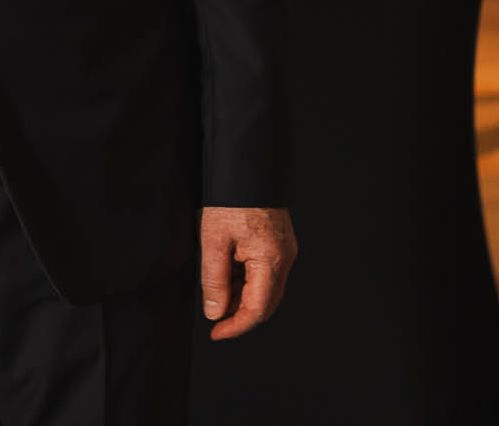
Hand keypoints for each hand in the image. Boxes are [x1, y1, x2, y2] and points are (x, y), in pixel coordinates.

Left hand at [200, 206, 296, 339]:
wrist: (246, 165)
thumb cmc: (230, 197)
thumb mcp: (214, 240)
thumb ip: (215, 280)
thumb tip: (216, 311)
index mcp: (271, 260)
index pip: (257, 309)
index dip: (236, 326)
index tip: (216, 333)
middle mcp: (285, 258)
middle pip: (266, 302)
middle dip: (240, 315)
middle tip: (215, 318)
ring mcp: (285, 250)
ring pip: (266, 288)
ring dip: (243, 297)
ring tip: (216, 294)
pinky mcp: (279, 242)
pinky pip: (265, 271)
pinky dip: (247, 280)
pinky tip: (228, 275)